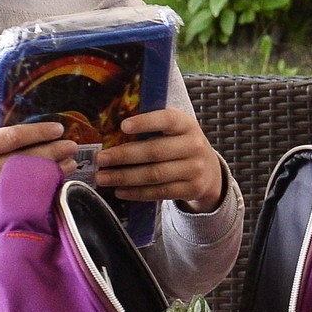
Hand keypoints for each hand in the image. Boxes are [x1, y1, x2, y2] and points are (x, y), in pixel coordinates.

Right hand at [0, 122, 77, 237]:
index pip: (12, 136)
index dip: (38, 131)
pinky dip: (38, 192)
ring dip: (52, 172)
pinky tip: (52, 187)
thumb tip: (9, 121)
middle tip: (73, 146)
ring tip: (70, 164)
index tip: (58, 128)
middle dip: (54, 151)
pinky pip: (20, 199)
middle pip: (26, 159)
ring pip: (27, 181)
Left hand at [94, 108, 224, 212]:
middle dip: (123, 155)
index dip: (145, 122)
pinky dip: (137, 192)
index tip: (123, 126)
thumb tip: (111, 130)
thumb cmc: (180, 144)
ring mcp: (195, 169)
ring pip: (154, 174)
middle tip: (100, 159)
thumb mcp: (175, 130)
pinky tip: (119, 190)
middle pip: (154, 151)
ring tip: (103, 177)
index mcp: (187, 124)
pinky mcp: (191, 189)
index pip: (167, 119)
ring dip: (124, 177)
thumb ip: (152, 127)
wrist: (210, 171)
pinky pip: (159, 192)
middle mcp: (194, 145)